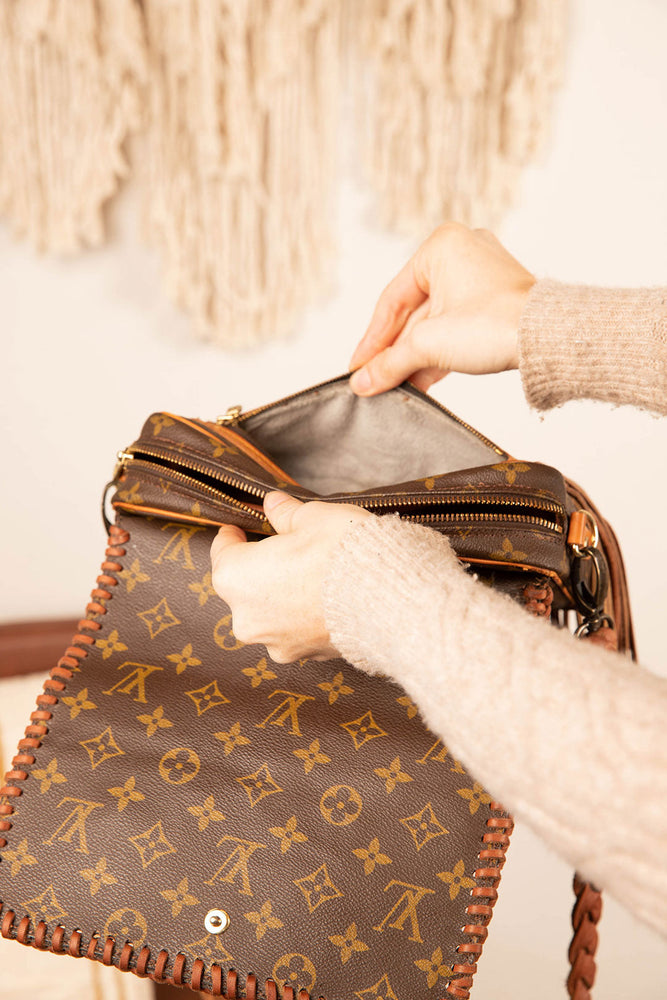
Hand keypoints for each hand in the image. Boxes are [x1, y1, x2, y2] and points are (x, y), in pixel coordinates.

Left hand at [210, 492, 370, 662]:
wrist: (390, 599)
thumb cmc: (344, 552)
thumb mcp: (313, 518)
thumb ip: (286, 514)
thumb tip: (273, 504)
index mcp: (236, 578)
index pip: (222, 552)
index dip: (233, 536)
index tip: (239, 528)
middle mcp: (246, 618)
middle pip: (244, 586)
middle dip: (260, 568)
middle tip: (285, 548)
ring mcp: (275, 642)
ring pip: (269, 612)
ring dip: (282, 595)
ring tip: (311, 575)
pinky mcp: (305, 657)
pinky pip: (295, 631)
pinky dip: (304, 616)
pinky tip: (327, 599)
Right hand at [350, 222, 534, 394]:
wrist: (549, 339)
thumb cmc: (495, 324)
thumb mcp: (429, 345)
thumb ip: (390, 363)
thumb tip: (362, 383)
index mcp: (440, 246)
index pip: (392, 300)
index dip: (371, 340)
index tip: (357, 368)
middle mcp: (461, 252)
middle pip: (413, 313)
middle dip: (395, 351)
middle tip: (374, 380)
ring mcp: (482, 277)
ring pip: (435, 322)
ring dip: (415, 357)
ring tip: (395, 386)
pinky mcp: (496, 301)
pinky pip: (456, 326)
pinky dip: (439, 352)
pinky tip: (421, 381)